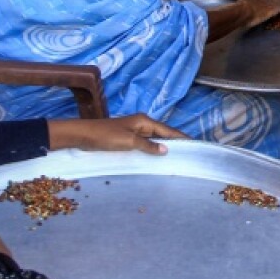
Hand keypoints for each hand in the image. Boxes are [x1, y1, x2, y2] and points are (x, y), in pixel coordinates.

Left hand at [47, 114, 186, 154]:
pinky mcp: (128, 138)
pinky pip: (146, 144)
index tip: (195, 144)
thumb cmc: (106, 136)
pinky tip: (157, 157)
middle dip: (175, 142)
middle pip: (163, 133)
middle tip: (189, 154)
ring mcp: (135, 131)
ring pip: (155, 139)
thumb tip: (166, 150)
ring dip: (164, 146)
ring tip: (177, 157)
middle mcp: (142, 124)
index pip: (168, 130)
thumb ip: (148, 145)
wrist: (84, 135)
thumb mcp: (129, 141)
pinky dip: (153, 149)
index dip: (181, 137)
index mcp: (145, 121)